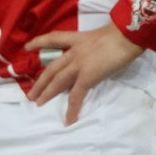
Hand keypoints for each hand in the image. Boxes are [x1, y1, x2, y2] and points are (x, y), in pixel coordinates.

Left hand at [23, 25, 143, 124]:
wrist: (128, 34)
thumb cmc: (122, 34)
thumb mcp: (102, 39)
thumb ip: (95, 50)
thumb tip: (97, 62)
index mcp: (78, 39)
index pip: (54, 39)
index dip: (39, 42)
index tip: (27, 47)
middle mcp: (75, 51)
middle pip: (52, 68)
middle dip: (41, 81)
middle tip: (31, 94)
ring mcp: (79, 64)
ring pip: (57, 81)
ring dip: (47, 93)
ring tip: (39, 104)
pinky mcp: (87, 76)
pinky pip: (76, 96)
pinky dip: (72, 109)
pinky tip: (69, 120)